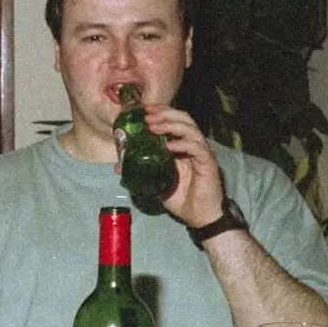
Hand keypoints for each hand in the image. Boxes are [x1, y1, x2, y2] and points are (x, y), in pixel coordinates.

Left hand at [144, 104, 226, 226]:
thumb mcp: (155, 182)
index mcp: (183, 146)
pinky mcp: (208, 163)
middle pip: (184, 119)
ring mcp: (202, 153)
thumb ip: (141, 172)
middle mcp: (194, 145)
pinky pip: (196, 148)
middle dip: (164, 114)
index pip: (175, 121)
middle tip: (147, 115)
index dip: (162, 112)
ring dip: (171, 125)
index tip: (144, 110)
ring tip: (153, 126)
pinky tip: (168, 146)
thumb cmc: (181, 198)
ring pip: (190, 129)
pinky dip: (182, 144)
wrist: (199, 216)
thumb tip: (119, 166)